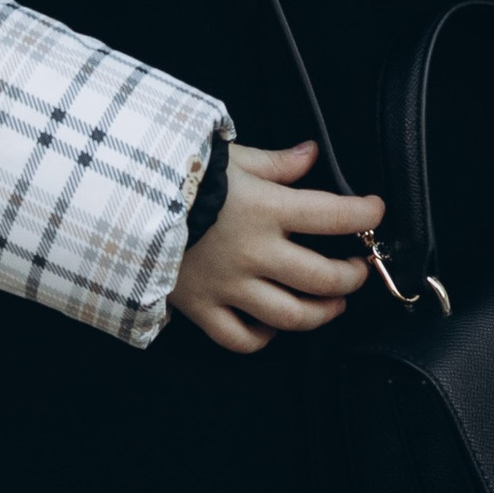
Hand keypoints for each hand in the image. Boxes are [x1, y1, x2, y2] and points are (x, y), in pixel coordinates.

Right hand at [169, 141, 386, 356]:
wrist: (118, 200)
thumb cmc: (174, 174)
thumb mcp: (229, 157)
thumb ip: (275, 162)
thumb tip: (310, 154)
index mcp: (266, 209)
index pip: (335, 215)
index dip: (365, 214)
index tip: (375, 211)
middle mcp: (255, 252)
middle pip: (325, 278)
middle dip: (352, 275)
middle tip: (356, 268)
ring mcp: (229, 285)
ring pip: (292, 316)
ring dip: (322, 312)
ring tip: (331, 304)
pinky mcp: (202, 307)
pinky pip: (241, 339)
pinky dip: (263, 337)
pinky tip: (270, 324)